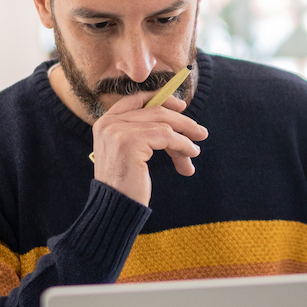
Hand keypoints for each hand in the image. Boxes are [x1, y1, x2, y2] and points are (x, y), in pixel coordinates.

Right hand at [92, 92, 208, 205]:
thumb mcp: (132, 153)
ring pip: (163, 124)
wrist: (115, 208)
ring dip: (184, 138)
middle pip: (154, 111)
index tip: (182, 106)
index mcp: (105, 122)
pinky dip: (182, 144)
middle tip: (201, 133)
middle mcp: (108, 123)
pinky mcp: (130, 141)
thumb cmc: (126, 185)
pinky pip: (166, 135)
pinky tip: (190, 154)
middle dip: (181, 123)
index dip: (161, 99)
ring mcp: (117, 131)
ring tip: (195, 151)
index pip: (136, 99)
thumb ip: (146, 133)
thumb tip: (180, 124)